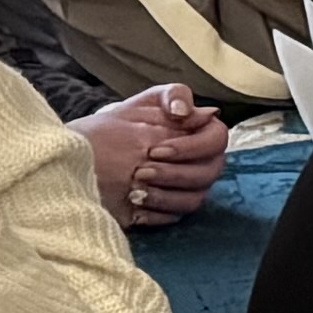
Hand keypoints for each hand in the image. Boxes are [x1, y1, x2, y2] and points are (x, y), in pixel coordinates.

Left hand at [75, 84, 228, 227]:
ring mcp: (191, 188)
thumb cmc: (123, 124)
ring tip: (134, 189)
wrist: (95, 152)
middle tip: (140, 171)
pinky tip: (135, 204)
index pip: (217, 139)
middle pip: (209, 173)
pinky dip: (155, 211)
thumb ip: (171, 96)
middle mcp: (204, 162)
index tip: (156, 149)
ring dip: (165, 195)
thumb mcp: (144, 102)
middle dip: (174, 173)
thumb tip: (185, 110)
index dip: (191, 147)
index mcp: (203, 134)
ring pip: (194, 198)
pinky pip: (176, 216)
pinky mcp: (173, 208)